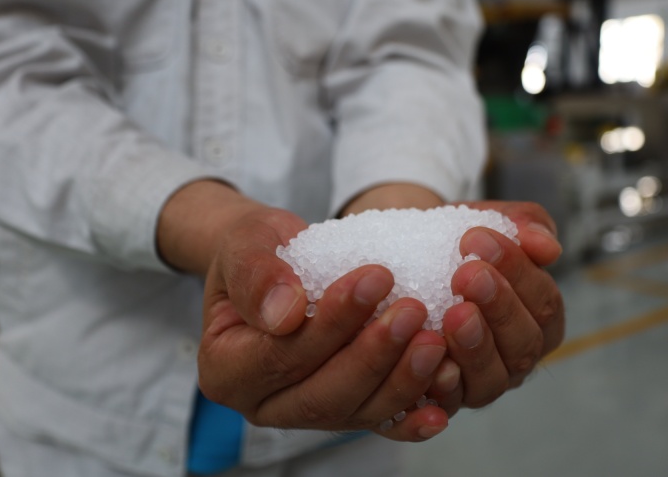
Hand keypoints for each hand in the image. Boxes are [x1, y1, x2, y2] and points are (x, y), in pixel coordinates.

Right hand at [158, 181, 451, 440]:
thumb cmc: (258, 250)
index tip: (376, 277)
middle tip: (415, 309)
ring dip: (401, 381)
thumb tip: (285, 313)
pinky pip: (381, 423)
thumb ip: (257, 275)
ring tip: (437, 341)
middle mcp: (265, 404)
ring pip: (357, 413)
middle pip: (323, 395)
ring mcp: (307, 413)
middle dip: (373, 355)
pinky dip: (413, 418)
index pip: (280, 356)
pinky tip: (443, 405)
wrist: (278, 264)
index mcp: (225, 370)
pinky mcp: (346, 411)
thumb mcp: (246, 244)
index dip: (331, 323)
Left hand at [429, 201, 564, 412]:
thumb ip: (527, 225)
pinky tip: (430, 355)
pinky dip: (442, 384)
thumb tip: (547, 246)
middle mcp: (517, 358)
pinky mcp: (445, 398)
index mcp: (540, 319)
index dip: (517, 271)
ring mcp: (482, 382)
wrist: (407, 254)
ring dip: (475, 346)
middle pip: (523, 344)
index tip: (479, 237)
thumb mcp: (494, 220)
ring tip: (453, 313)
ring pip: (491, 379)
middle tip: (468, 274)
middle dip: (498, 307)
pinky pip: (449, 401)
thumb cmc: (459, 241)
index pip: (544, 302)